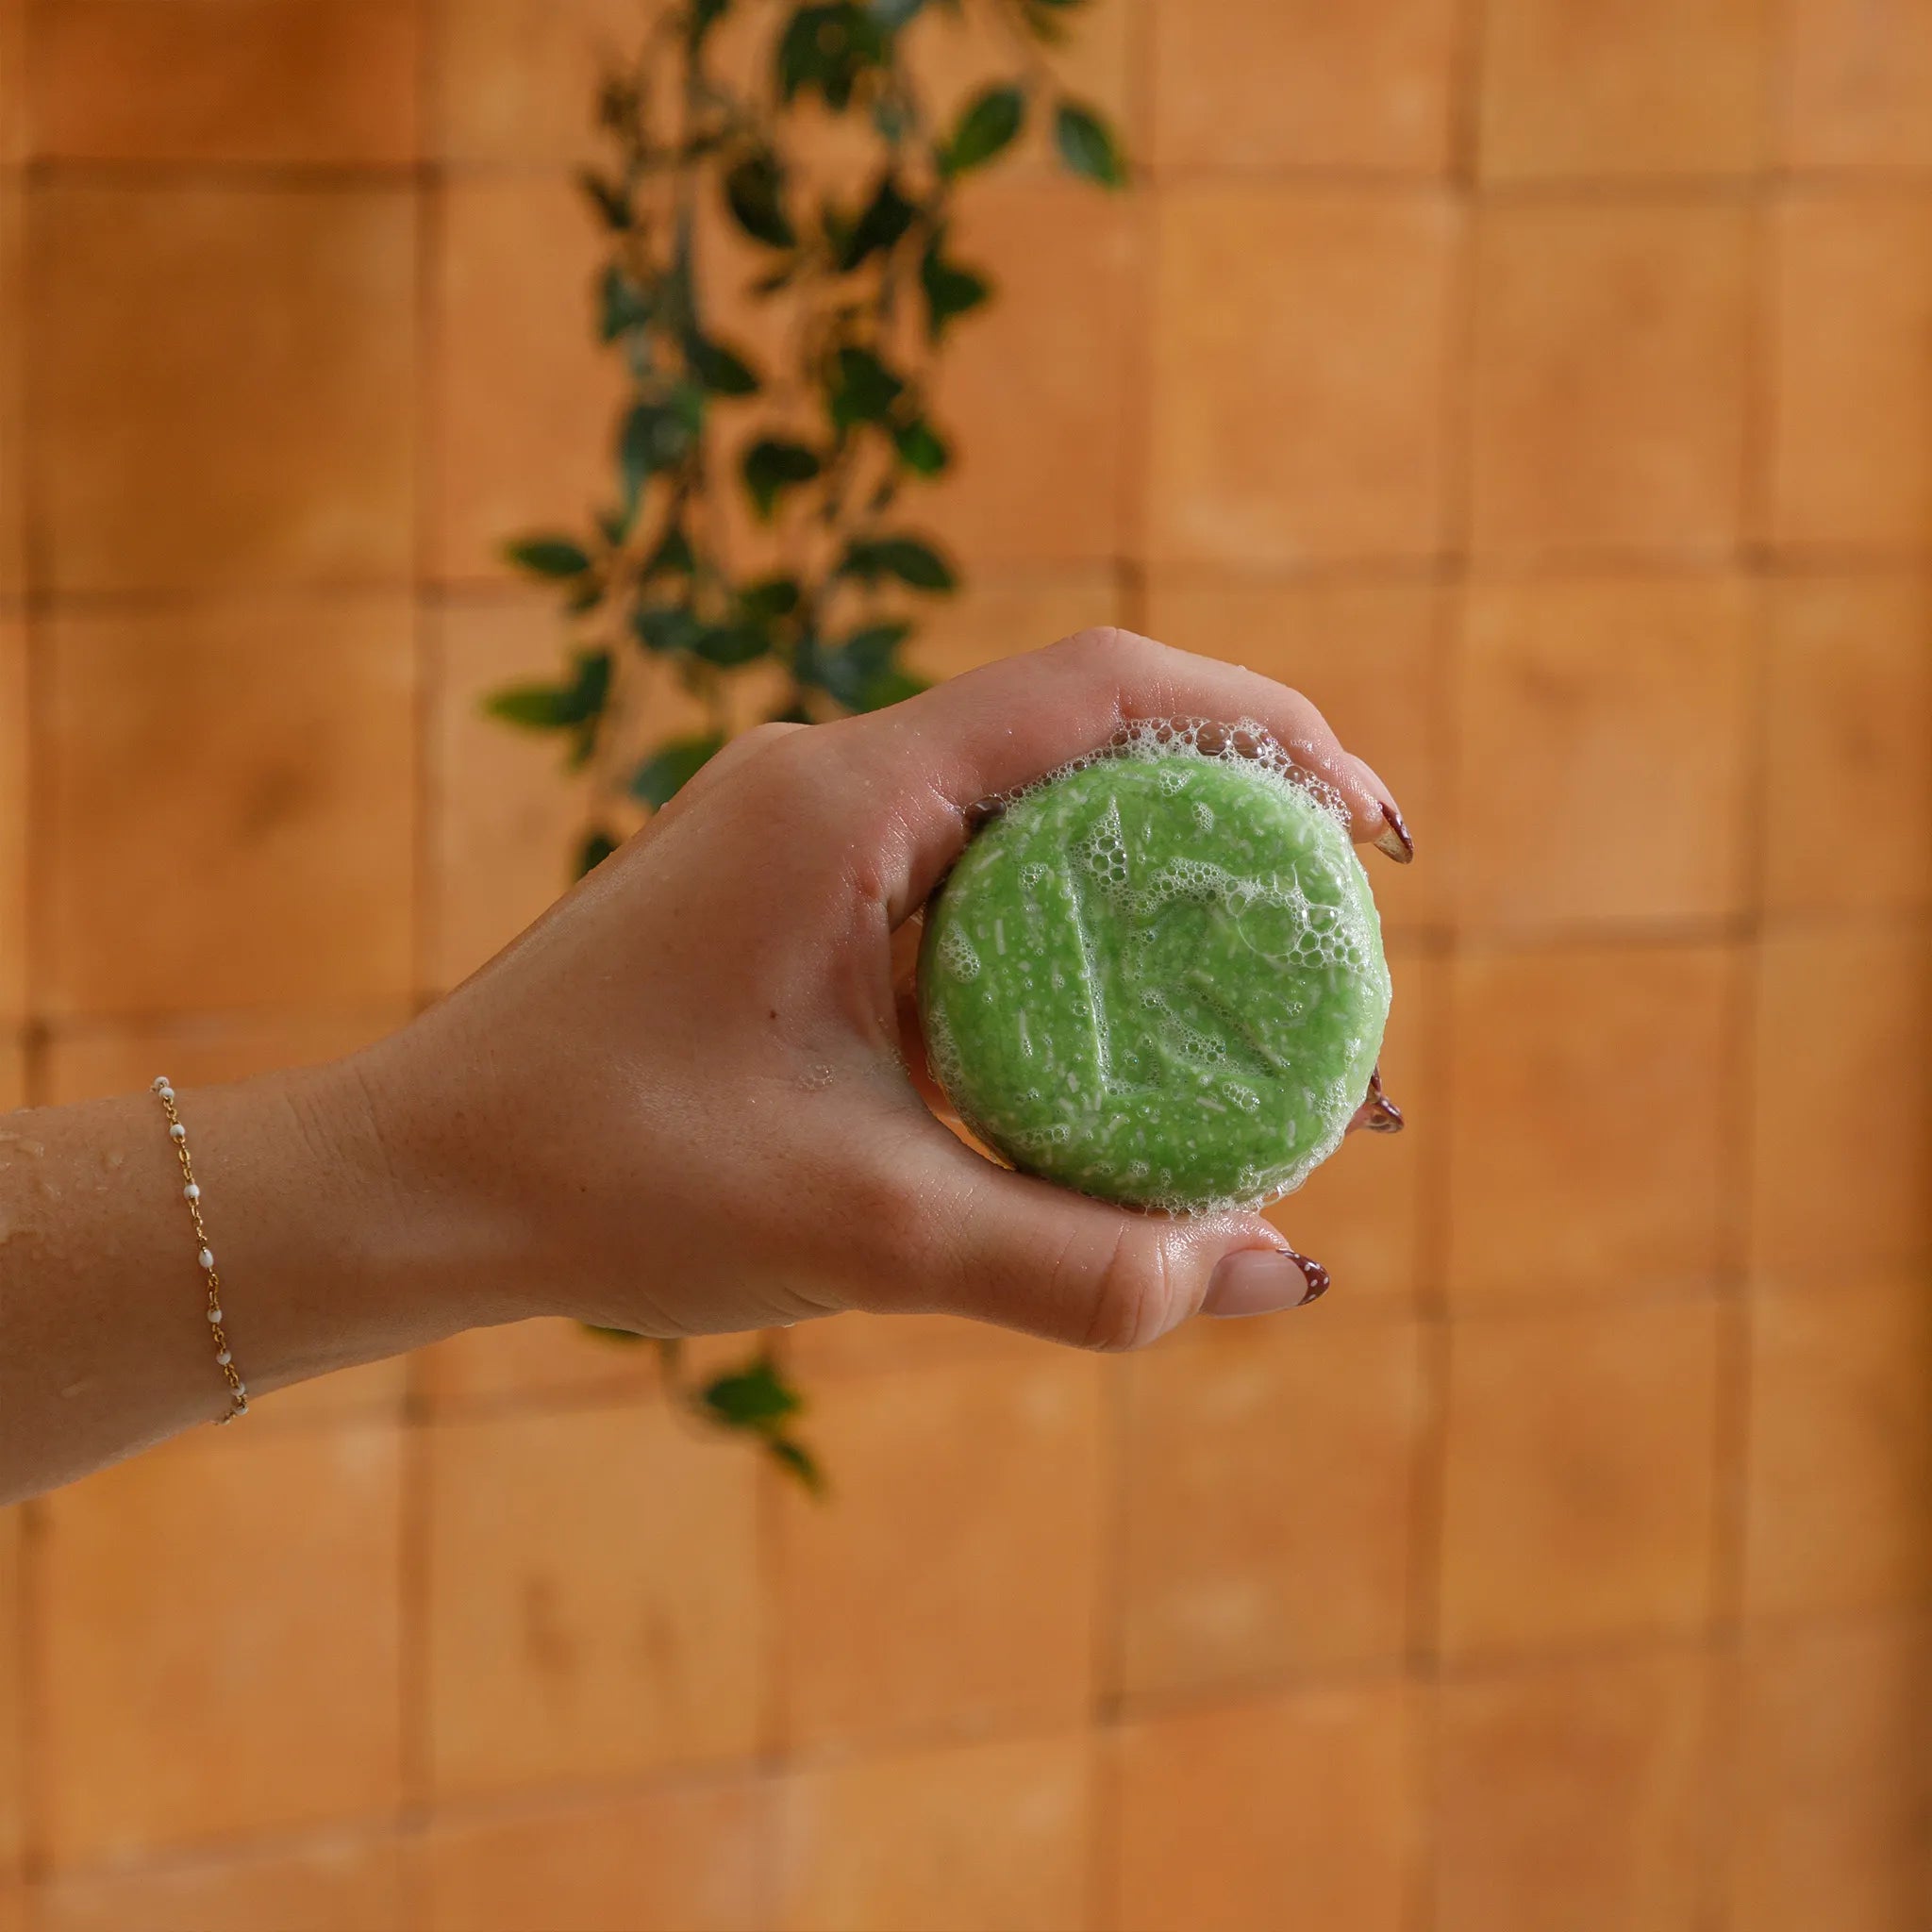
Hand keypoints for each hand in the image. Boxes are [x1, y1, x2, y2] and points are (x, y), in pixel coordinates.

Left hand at [344, 627, 1411, 1350]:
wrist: (413, 1182)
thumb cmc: (603, 1181)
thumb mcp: (864, 1231)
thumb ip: (1076, 1266)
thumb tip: (1276, 1275)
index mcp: (844, 798)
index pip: (1102, 688)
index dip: (1266, 728)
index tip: (1368, 825)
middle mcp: (825, 782)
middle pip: (1080, 742)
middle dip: (1229, 822)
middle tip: (1331, 941)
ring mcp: (798, 836)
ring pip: (1022, 817)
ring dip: (1140, 884)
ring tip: (1245, 997)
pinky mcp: (783, 901)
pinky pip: (959, 883)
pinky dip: (1056, 937)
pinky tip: (1103, 1036)